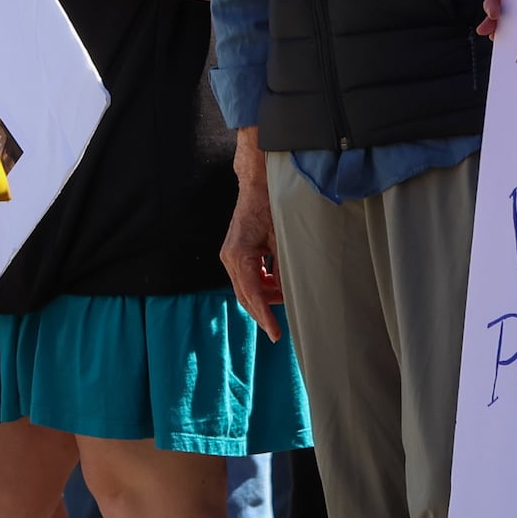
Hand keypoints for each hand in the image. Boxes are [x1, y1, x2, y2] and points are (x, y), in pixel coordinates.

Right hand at [220, 142, 285, 339]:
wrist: (256, 184)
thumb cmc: (269, 205)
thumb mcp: (280, 239)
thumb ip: (282, 269)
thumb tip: (287, 294)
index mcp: (238, 255)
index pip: (253, 294)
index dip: (265, 316)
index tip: (275, 334)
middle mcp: (229, 258)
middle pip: (245, 297)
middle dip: (263, 311)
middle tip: (279, 328)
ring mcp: (230, 256)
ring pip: (245, 289)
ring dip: (264, 298)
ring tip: (284, 296)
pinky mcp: (235, 254)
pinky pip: (246, 278)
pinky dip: (261, 286)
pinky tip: (275, 284)